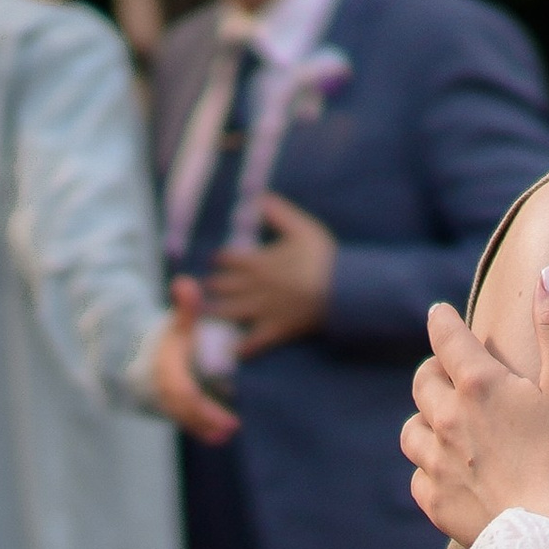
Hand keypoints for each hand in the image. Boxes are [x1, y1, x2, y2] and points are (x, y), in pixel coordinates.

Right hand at [149, 279, 238, 442]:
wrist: (144, 350)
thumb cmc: (171, 336)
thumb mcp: (179, 321)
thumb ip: (186, 306)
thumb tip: (185, 283)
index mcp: (166, 366)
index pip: (184, 392)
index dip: (204, 407)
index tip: (228, 418)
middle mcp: (162, 385)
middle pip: (184, 408)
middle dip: (207, 420)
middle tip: (232, 428)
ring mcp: (163, 398)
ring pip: (182, 417)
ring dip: (203, 428)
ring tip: (226, 437)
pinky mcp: (169, 406)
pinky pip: (182, 421)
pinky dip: (198, 430)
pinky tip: (216, 439)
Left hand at [204, 191, 335, 353]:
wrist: (343, 291)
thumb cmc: (325, 258)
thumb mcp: (303, 228)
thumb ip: (280, 213)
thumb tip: (260, 198)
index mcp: (258, 262)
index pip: (227, 259)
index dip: (219, 260)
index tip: (215, 261)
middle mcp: (254, 287)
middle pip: (222, 286)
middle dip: (213, 285)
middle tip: (210, 286)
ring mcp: (263, 310)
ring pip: (229, 312)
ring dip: (215, 313)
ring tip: (206, 315)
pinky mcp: (276, 330)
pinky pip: (253, 342)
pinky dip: (242, 348)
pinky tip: (234, 351)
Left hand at [403, 270, 548, 539]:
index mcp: (479, 386)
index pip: (448, 339)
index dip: (443, 322)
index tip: (439, 314)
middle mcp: (448, 421)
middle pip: (423, 384)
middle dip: (432, 371)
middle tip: (445, 370)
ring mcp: (440, 465)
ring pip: (412, 432)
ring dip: (423, 421)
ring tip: (441, 423)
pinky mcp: (440, 504)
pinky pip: (419, 480)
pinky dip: (428, 471)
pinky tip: (445, 474)